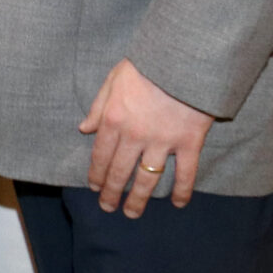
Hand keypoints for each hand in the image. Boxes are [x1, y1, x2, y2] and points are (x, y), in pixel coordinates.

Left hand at [80, 58, 212, 216]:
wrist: (183, 59)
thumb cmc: (146, 66)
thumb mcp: (113, 80)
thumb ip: (98, 107)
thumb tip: (84, 129)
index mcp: (113, 120)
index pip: (100, 155)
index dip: (95, 175)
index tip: (94, 188)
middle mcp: (135, 135)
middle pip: (119, 172)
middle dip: (111, 193)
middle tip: (108, 208)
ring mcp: (162, 142)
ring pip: (148, 179)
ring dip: (139, 199)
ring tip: (132, 213)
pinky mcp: (189, 142)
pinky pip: (186, 173)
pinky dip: (182, 191)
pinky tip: (178, 204)